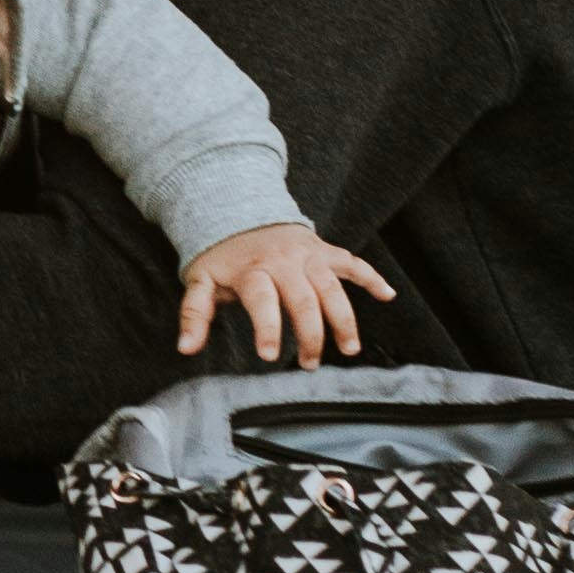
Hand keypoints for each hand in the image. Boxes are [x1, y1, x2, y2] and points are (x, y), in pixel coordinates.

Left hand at [178, 222, 396, 366]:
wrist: (240, 209)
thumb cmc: (221, 255)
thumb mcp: (201, 280)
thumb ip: (194, 314)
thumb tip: (185, 349)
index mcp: (253, 271)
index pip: (262, 301)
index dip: (267, 328)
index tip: (270, 356)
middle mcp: (284, 262)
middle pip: (305, 300)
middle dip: (311, 334)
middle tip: (310, 364)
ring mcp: (308, 255)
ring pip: (333, 288)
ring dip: (344, 319)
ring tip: (349, 349)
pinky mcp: (324, 250)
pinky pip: (352, 263)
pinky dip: (372, 277)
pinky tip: (388, 295)